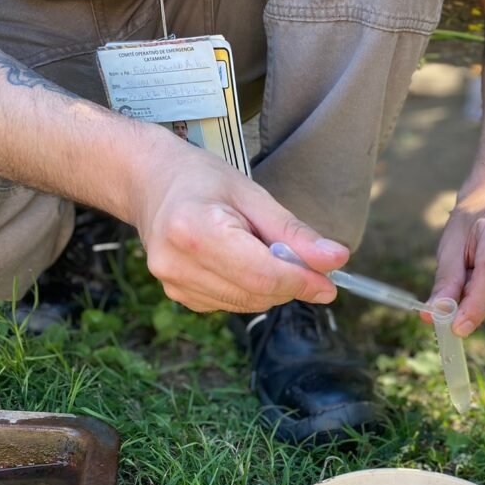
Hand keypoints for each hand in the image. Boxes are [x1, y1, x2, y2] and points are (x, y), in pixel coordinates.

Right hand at [132, 135, 347, 312]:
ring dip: (270, 287)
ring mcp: (173, 283)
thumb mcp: (253, 195)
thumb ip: (294, 233)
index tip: (330, 285)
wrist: (150, 182)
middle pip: (257, 293)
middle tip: (302, 260)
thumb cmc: (201, 180)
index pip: (263, 274)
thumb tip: (335, 260)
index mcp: (196, 230)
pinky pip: (230, 304)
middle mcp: (178, 263)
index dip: (301, 282)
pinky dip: (248, 290)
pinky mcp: (177, 295)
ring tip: (259, 249)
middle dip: (290, 284)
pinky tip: (239, 261)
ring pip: (247, 304)